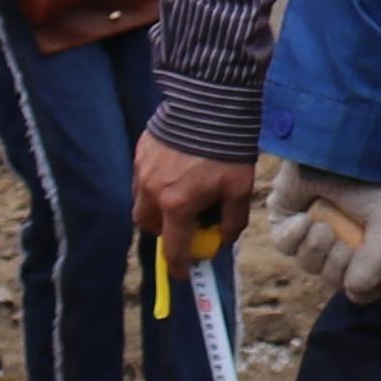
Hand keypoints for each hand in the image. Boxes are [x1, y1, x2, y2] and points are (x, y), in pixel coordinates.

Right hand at [128, 132, 251, 266]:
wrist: (209, 105)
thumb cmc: (228, 150)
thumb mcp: (239, 190)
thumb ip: (231, 221)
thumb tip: (223, 239)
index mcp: (176, 205)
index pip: (173, 248)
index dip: (179, 266)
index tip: (183, 274)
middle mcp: (152, 191)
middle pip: (149, 226)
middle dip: (164, 231)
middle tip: (184, 225)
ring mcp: (142, 170)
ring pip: (141, 201)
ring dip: (156, 207)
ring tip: (179, 194)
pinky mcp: (140, 151)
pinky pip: (142, 177)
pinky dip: (154, 183)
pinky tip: (175, 170)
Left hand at [266, 162, 380, 308]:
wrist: (338, 153)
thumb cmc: (367, 184)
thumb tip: (355, 290)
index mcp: (364, 249)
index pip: (363, 288)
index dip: (362, 291)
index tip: (362, 284)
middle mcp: (337, 246)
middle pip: (332, 280)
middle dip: (337, 265)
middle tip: (344, 243)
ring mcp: (309, 237)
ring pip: (307, 265)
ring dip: (316, 248)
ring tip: (322, 225)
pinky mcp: (285, 225)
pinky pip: (285, 246)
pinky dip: (294, 236)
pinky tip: (305, 219)